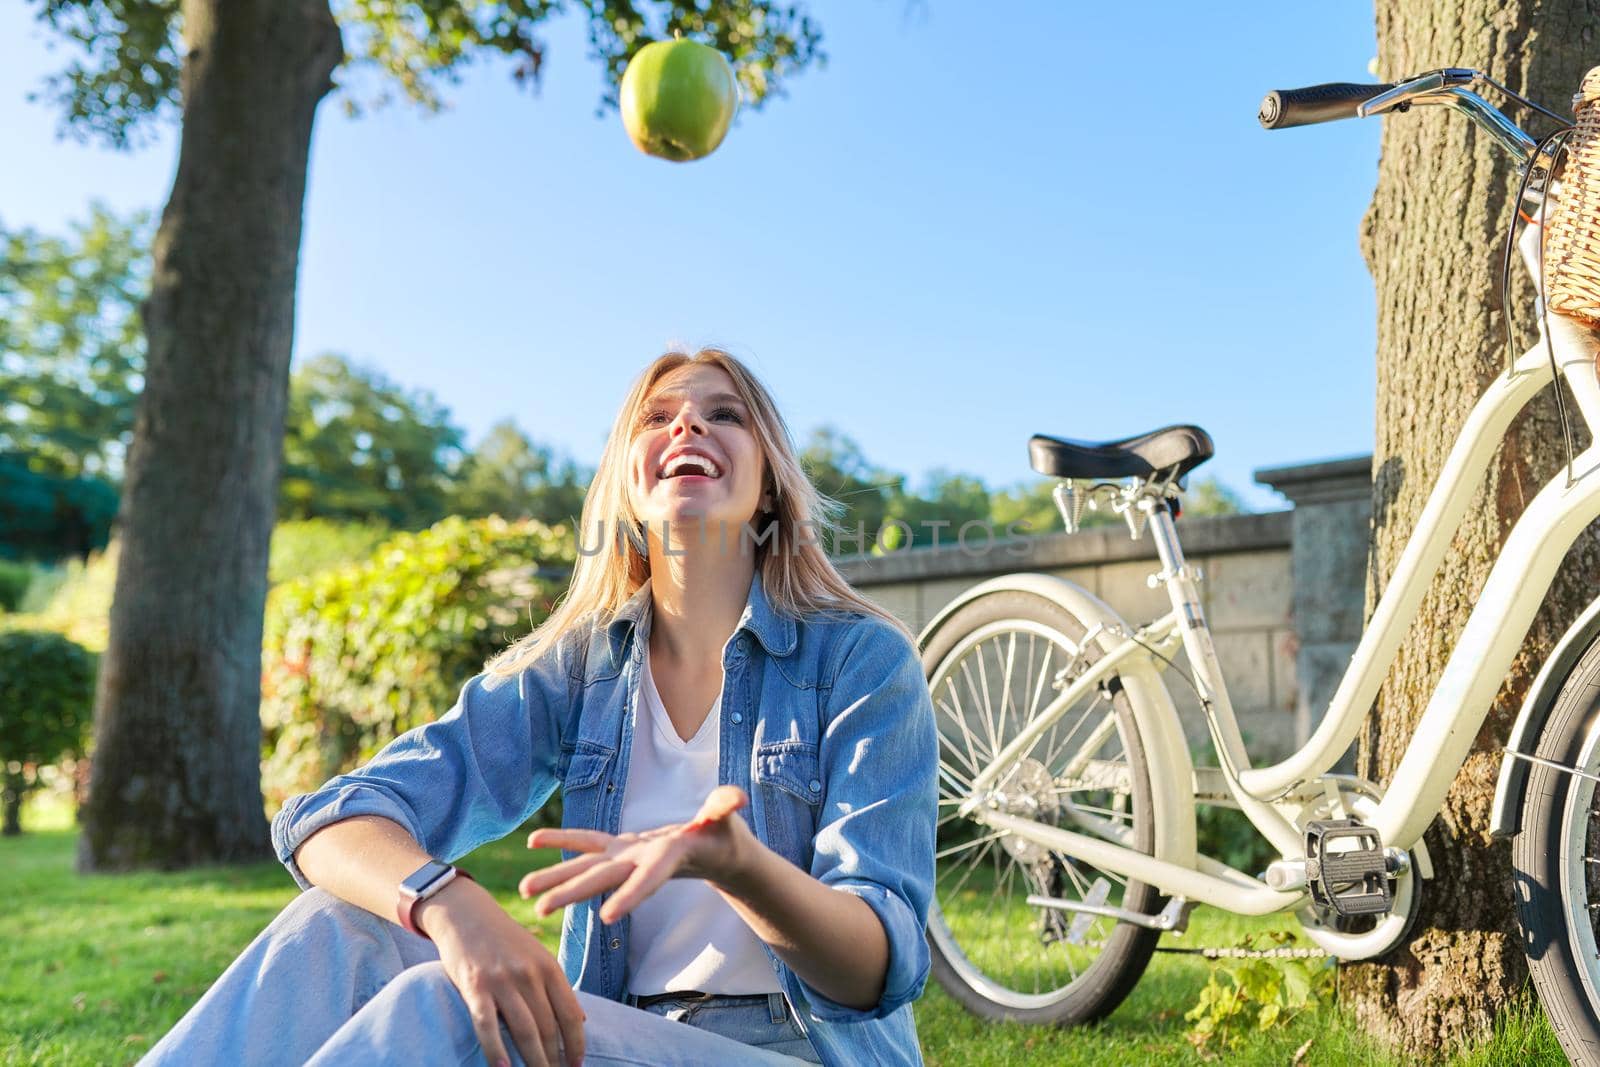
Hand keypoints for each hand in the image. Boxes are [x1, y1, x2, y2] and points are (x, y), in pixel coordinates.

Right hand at [414, 877, 585, 1066]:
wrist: (465, 913)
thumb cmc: (504, 940)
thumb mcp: (537, 955)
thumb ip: (556, 987)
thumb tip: (581, 1020)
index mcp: (548, 967)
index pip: (570, 1014)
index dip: (576, 1044)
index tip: (578, 1065)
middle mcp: (529, 974)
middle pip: (548, 1028)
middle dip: (554, 1060)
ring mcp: (502, 980)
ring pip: (523, 1031)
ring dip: (533, 1062)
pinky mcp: (474, 986)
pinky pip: (486, 1025)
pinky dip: (495, 1050)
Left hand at [519, 785, 756, 923]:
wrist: (718, 855)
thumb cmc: (726, 836)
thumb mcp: (728, 821)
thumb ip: (726, 807)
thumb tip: (736, 797)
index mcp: (669, 858)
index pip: (649, 879)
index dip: (631, 895)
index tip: (608, 917)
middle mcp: (641, 863)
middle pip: (604, 880)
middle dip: (572, 892)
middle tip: (540, 908)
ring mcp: (628, 857)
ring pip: (587, 868)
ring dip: (556, 878)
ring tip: (524, 891)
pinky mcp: (622, 848)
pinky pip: (587, 843)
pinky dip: (562, 841)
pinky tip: (533, 842)